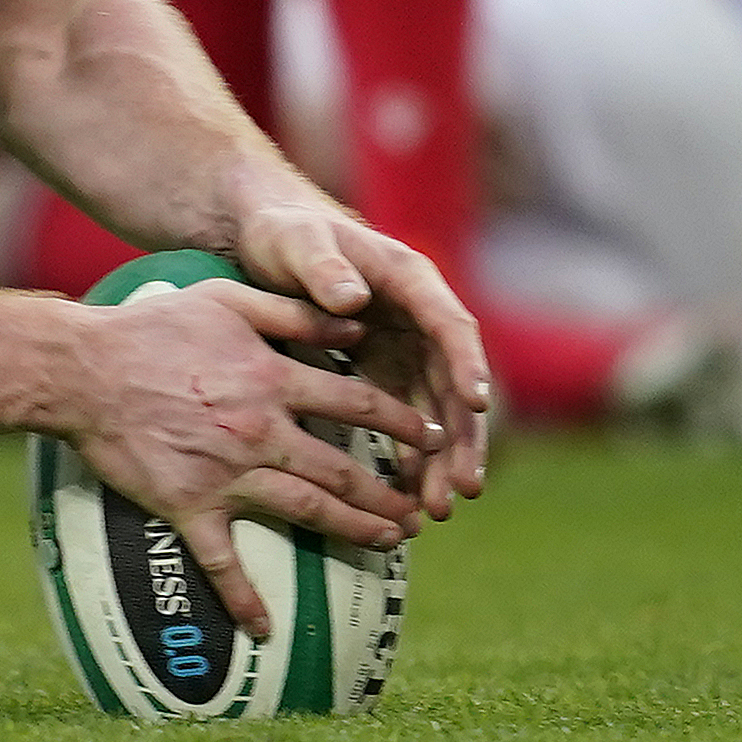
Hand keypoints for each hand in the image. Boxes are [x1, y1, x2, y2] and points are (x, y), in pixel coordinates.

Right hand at [62, 279, 436, 640]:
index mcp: (273, 381)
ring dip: (354, 531)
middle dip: (389, 494)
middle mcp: (261, 431)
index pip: (358, 403)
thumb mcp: (226, 299)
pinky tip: (263, 628)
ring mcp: (227, 474)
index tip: (430, 437)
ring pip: (306, 510)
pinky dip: (243, 598)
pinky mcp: (189, 506)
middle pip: (343, 470)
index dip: (401, 421)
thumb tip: (356, 324)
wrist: (82, 370)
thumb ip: (294, 313)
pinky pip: (221, 561)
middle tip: (419, 512)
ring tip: (388, 543)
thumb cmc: (149, 327)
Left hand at [222, 194, 489, 516]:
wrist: (264, 240)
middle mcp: (419, 318)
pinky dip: (411, 454)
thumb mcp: (297, 242)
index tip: (476, 403)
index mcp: (409, 280)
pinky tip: (410, 495)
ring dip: (443, 458)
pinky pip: (406, 418)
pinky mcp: (384, 370)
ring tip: (439, 507)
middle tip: (464, 486)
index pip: (451, 325)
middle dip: (462, 437)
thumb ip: (321, 266)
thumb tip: (351, 298)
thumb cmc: (285, 234)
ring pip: (436, 410)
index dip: (467, 364)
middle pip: (453, 382)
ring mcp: (405, 347)